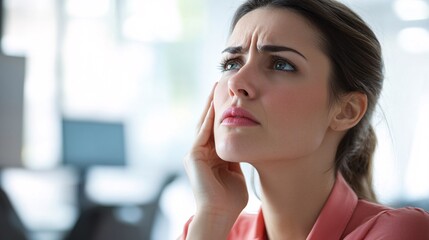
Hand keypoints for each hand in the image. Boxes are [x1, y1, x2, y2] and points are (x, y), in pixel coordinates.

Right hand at [184, 83, 248, 237]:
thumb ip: (236, 159)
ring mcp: (195, 153)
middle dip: (213, 103)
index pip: (216, 128)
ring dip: (210, 105)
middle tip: (219, 83)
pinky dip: (208, 119)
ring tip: (215, 87)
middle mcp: (200, 152)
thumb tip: (245, 147)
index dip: (221, 112)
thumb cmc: (230, 198)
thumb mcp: (235, 173)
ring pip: (203, 124)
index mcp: (210, 156)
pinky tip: (214, 104)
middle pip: (207, 122)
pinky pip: (202, 133)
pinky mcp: (194, 156)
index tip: (229, 95)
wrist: (220, 213)